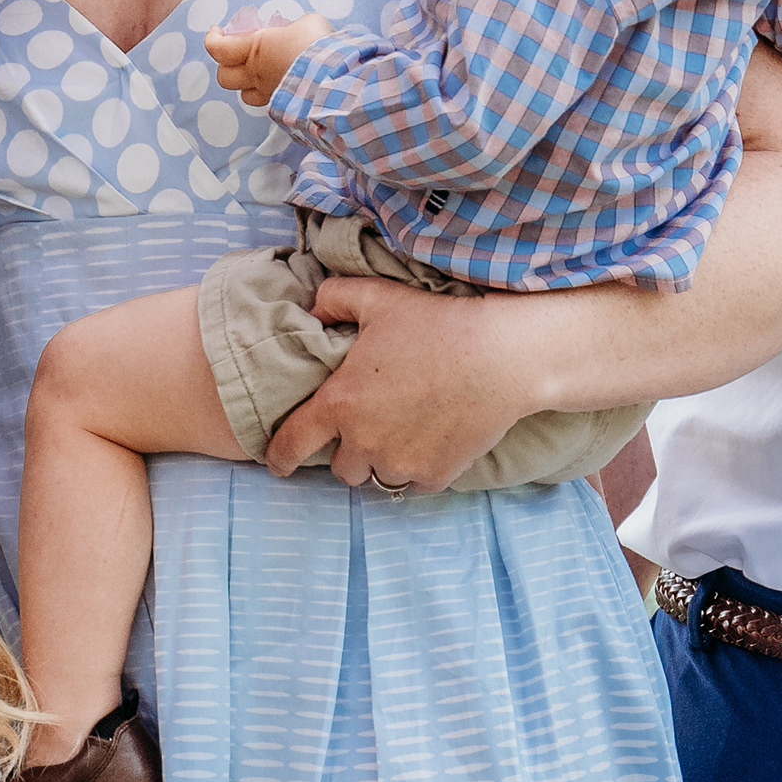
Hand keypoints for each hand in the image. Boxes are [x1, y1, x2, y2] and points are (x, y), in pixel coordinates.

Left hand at [206, 9, 332, 108]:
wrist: (336, 77)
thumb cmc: (318, 45)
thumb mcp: (307, 23)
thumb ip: (294, 27)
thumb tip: (296, 32)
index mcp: (255, 50)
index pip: (218, 49)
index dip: (212, 39)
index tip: (217, 30)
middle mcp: (256, 75)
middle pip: (224, 77)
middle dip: (226, 64)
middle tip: (237, 52)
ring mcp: (269, 93)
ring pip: (245, 95)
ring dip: (246, 83)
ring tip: (259, 71)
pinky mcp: (284, 106)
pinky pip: (268, 102)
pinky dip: (269, 93)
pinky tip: (282, 82)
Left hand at [267, 274, 629, 489]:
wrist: (503, 356)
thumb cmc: (438, 325)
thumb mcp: (379, 298)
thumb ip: (334, 299)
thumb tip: (313, 308)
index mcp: (339, 404)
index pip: (291, 444)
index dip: (279, 456)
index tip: (278, 463)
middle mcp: (364, 442)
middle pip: (340, 467)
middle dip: (348, 449)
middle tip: (370, 424)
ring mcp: (400, 463)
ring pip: (377, 476)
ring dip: (382, 460)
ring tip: (404, 429)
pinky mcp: (435, 476)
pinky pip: (414, 483)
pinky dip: (417, 467)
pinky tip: (432, 438)